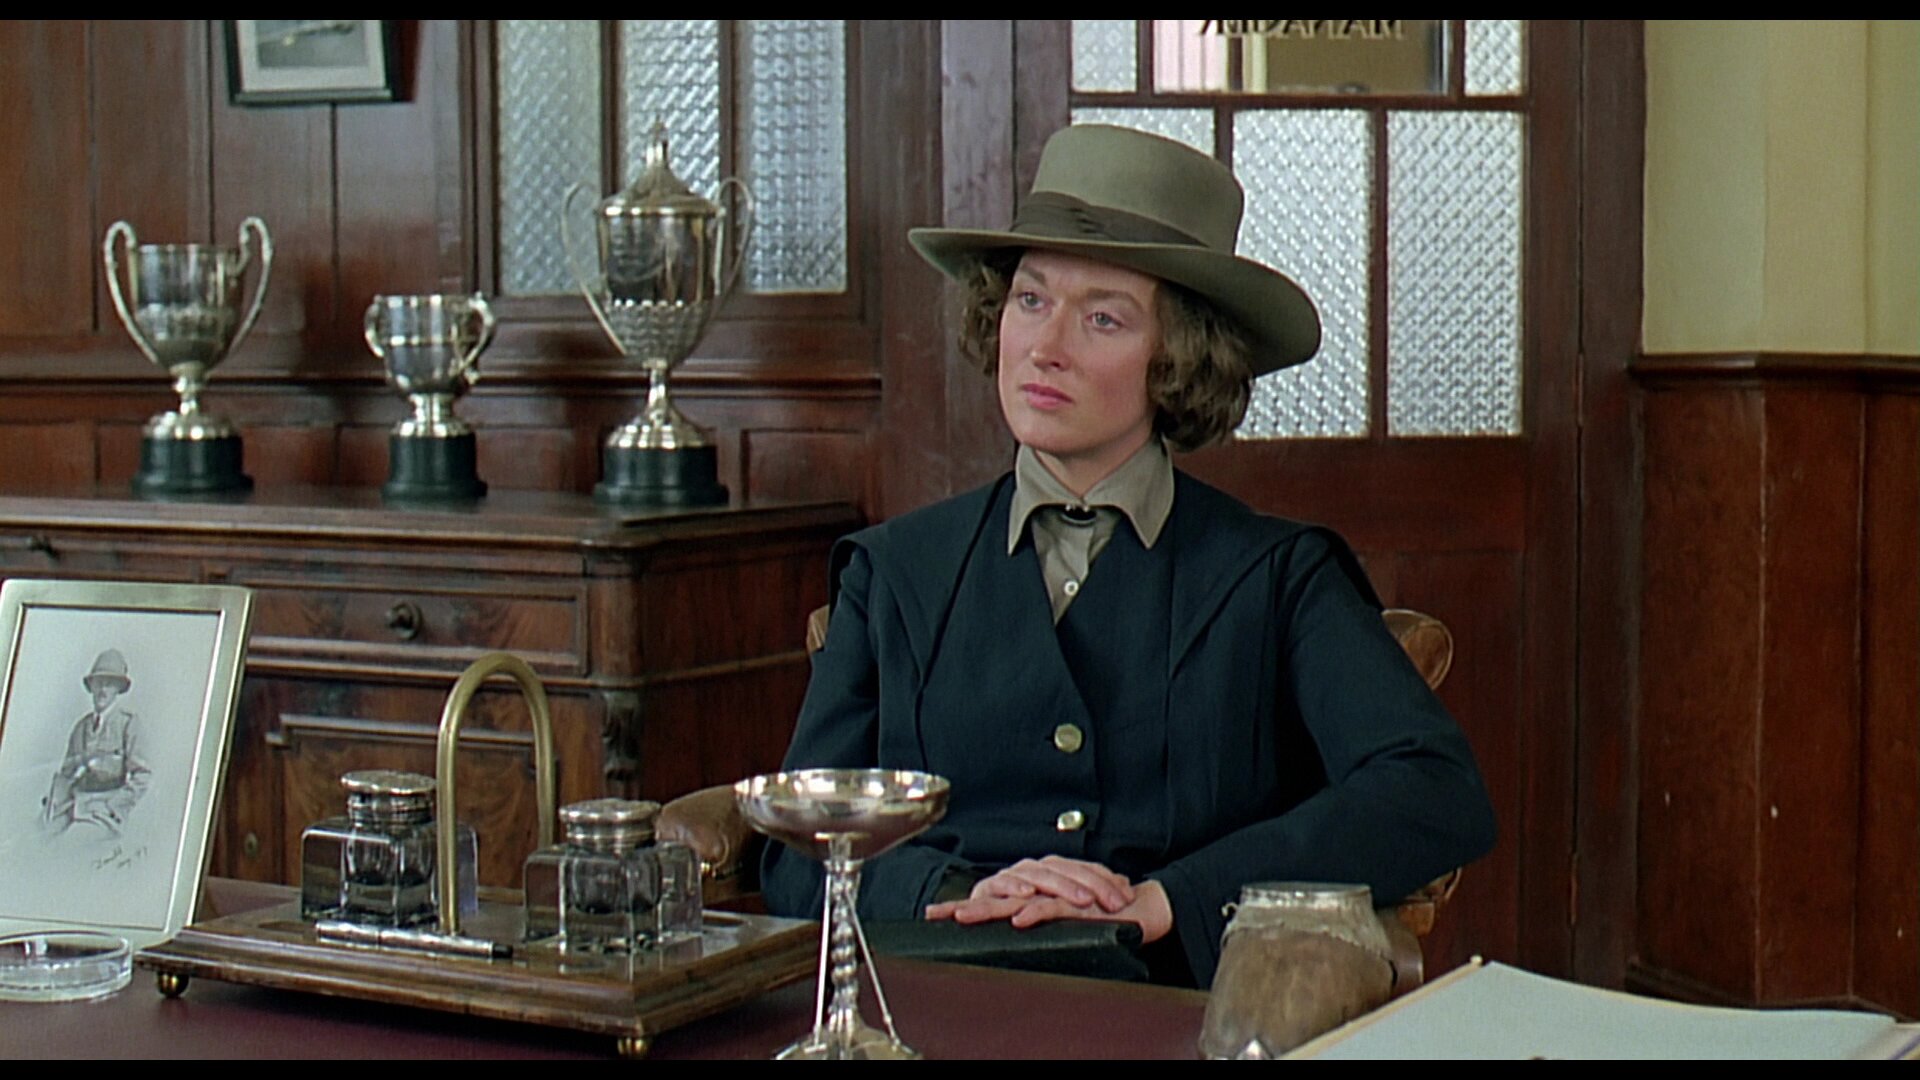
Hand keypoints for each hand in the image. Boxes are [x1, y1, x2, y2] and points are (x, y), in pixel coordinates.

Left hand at [924, 858, 1173, 943]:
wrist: (1143, 908)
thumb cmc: (1104, 915)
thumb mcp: (1064, 924)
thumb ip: (1040, 924)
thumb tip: (1013, 932)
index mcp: (1037, 892)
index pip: (996, 897)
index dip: (966, 904)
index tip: (935, 915)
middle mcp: (1044, 888)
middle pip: (998, 894)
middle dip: (967, 904)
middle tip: (939, 914)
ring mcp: (1061, 893)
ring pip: (1019, 898)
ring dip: (991, 908)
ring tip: (965, 917)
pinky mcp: (1080, 904)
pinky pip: (1054, 907)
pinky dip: (1036, 912)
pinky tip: (1019, 919)